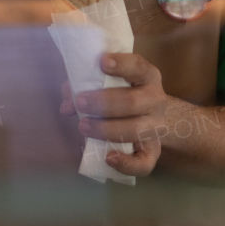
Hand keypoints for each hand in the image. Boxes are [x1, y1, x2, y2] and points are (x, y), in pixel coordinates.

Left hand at [72, 53, 172, 177]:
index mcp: (147, 76)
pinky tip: (108, 157)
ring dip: (106, 129)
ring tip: (83, 126)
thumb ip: (85, 86)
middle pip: (134, 101)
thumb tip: (67, 104)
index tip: (102, 62)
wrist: (149, 116)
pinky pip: (144, 162)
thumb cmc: (121, 94)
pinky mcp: (153, 151)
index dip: (121, 64)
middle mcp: (157, 100)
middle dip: (104, 102)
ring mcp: (157, 126)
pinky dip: (126, 163)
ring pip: (135, 129)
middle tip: (80, 103)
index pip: (138, 66)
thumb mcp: (107, 83)